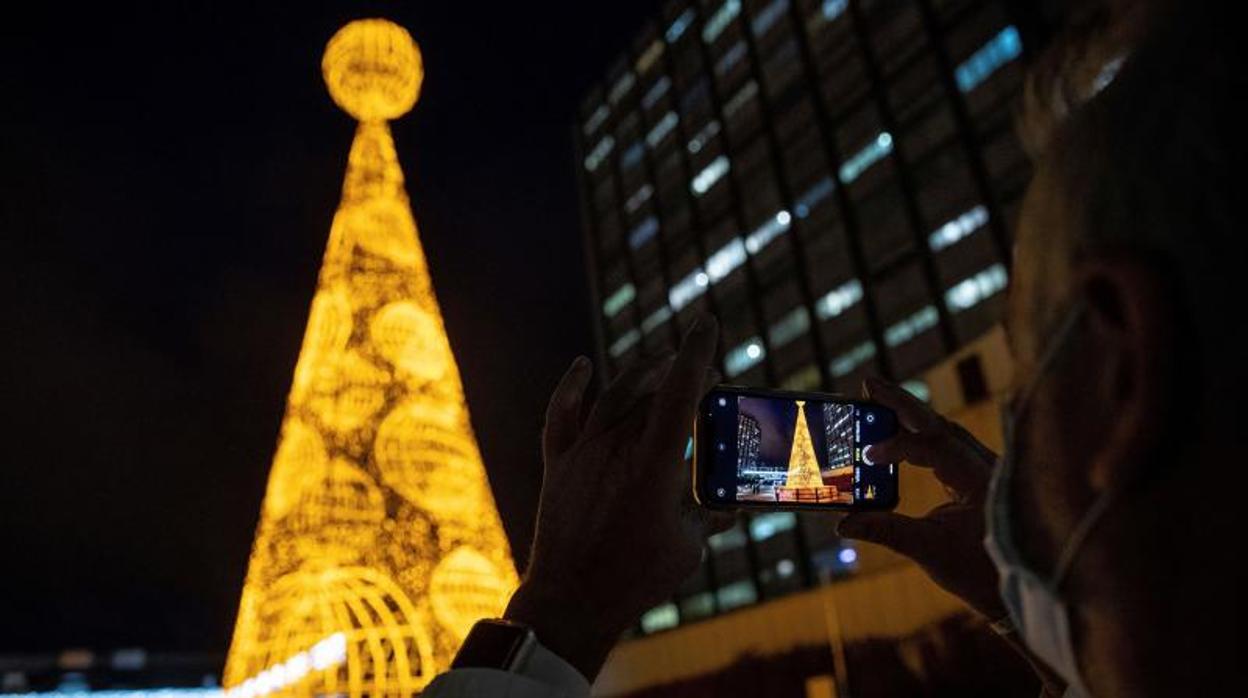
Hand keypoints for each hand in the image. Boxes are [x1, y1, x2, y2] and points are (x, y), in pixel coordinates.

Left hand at [504, 315, 731, 680]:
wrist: (571, 600)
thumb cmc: (635, 578)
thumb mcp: (688, 548)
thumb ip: (709, 519)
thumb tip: (729, 509)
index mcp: (655, 462)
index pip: (680, 392)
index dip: (696, 353)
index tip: (706, 322)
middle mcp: (616, 446)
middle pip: (650, 392)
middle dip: (677, 376)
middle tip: (699, 375)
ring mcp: (583, 453)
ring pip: (613, 397)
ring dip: (640, 376)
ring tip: (660, 365)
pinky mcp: (559, 465)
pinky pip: (561, 415)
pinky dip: (572, 386)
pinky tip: (583, 365)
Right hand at [836, 376, 1006, 619]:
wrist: (1015, 591)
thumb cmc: (979, 573)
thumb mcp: (929, 551)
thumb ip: (885, 530)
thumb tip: (842, 522)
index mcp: (980, 480)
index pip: (935, 446)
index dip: (898, 445)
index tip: (867, 454)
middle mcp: (987, 466)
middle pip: (940, 423)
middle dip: (903, 403)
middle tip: (868, 384)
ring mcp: (985, 469)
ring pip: (946, 430)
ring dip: (912, 414)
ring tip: (878, 398)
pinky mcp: (980, 476)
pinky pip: (950, 443)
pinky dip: (923, 433)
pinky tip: (902, 429)